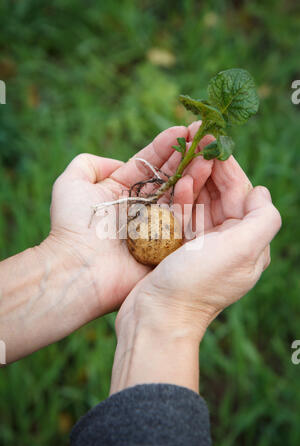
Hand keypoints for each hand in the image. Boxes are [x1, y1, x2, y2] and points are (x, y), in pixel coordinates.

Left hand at [46, 122, 212, 320]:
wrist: (79, 268)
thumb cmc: (73, 225)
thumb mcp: (70, 184)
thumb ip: (87, 164)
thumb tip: (113, 163)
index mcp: (122, 192)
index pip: (149, 164)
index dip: (165, 146)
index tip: (184, 130)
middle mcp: (141, 207)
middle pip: (169, 178)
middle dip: (186, 157)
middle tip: (205, 137)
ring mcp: (156, 226)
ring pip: (180, 195)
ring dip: (194, 173)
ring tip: (208, 153)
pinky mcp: (167, 245)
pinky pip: (183, 220)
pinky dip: (192, 201)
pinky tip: (200, 180)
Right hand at [116, 152, 281, 343]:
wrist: (156, 317)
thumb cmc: (197, 283)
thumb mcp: (241, 250)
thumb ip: (262, 218)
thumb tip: (261, 192)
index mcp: (248, 245)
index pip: (244, 196)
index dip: (231, 169)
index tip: (214, 145)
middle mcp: (229, 245)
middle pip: (222, 197)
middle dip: (210, 171)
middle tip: (195, 146)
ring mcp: (203, 248)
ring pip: (201, 204)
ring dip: (194, 182)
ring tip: (185, 162)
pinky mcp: (179, 251)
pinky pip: (183, 217)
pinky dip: (180, 201)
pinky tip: (175, 187)